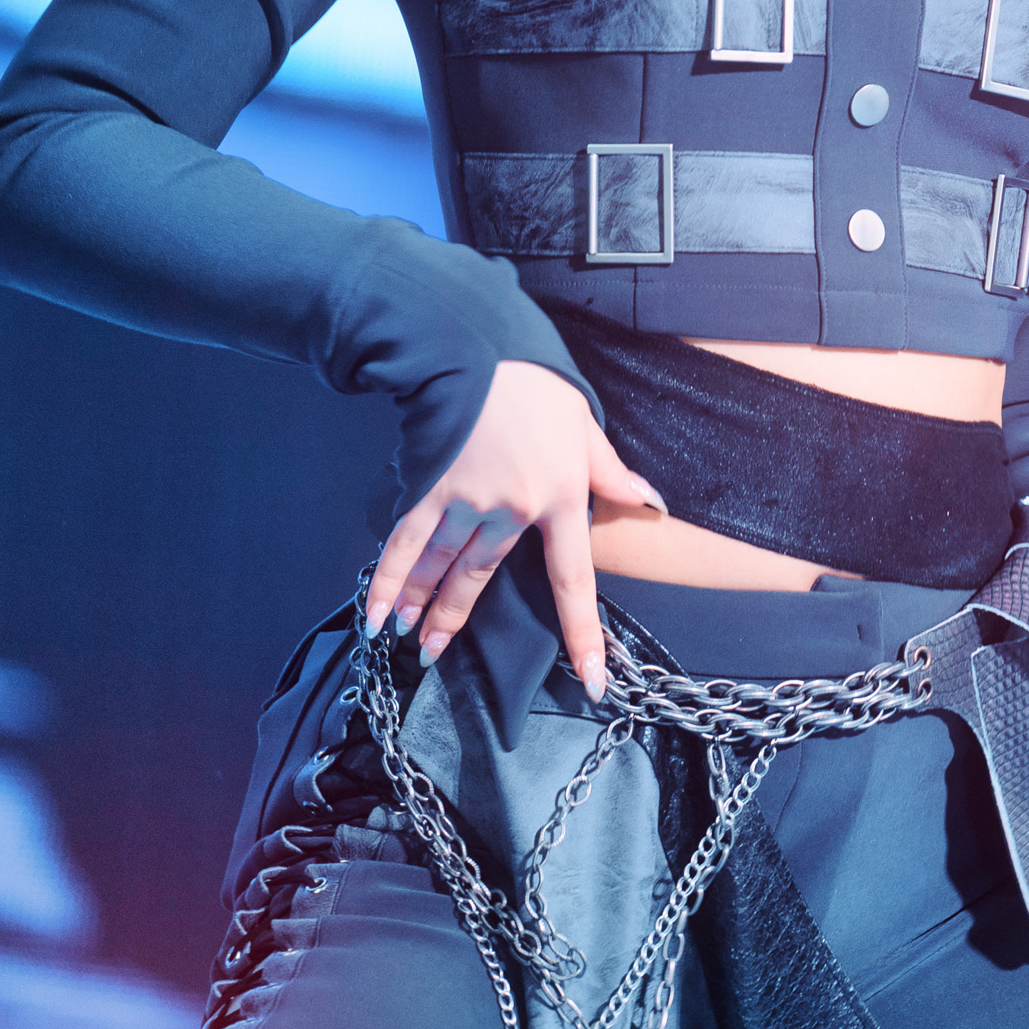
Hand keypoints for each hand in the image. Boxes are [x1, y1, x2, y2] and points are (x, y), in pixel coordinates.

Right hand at [363, 362, 664, 701]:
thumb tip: (651, 503)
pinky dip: (389, 581)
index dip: (584, 635)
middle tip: (435, 654)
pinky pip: (407, 544)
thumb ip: (613, 473)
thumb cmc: (536, 385)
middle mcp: (514, 512)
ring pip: (444, 568)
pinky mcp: (430, 488)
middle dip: (456, 621)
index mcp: (561, 501)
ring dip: (421, 606)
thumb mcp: (586, 425)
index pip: (575, 582)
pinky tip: (377, 614)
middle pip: (484, 579)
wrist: (478, 347)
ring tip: (408, 638)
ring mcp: (468, 503)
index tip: (591, 681)